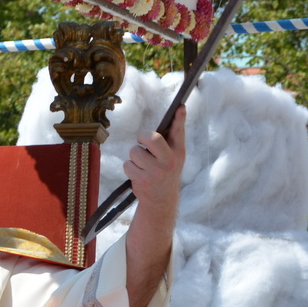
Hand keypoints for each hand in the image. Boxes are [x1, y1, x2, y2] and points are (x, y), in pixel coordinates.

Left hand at [124, 106, 185, 227]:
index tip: (180, 107)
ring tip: (143, 165)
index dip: (179, 119)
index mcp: (178, 152)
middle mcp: (169, 161)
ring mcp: (156, 171)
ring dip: (134, 157)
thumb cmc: (165, 172)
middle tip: (142, 142)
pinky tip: (138, 174)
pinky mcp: (143, 180)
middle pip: (151, 138)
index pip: (179, 132)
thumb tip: (177, 111)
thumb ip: (172, 138)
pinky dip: (129, 168)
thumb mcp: (173, 157)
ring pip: (135, 151)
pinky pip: (127, 165)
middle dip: (142, 137)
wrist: (161, 200)